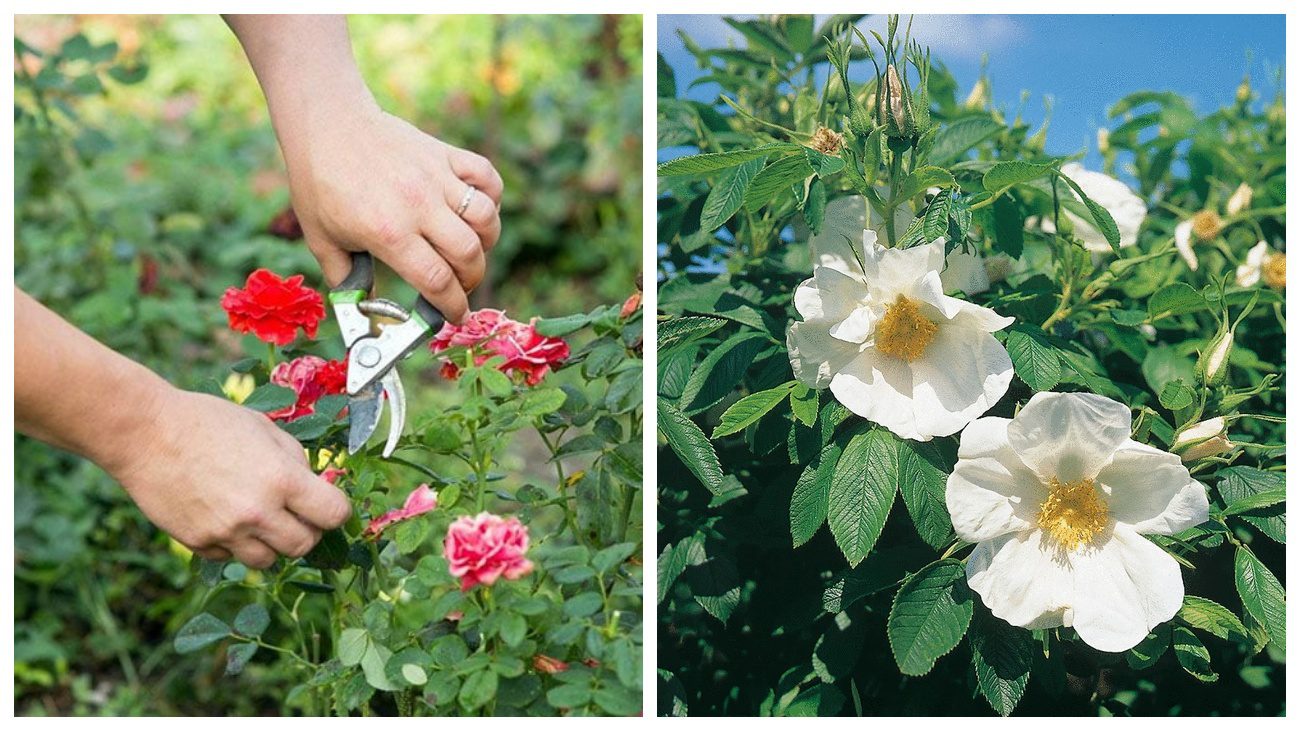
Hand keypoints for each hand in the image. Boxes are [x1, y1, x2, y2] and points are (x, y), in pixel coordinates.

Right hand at [105, 387, 352, 567]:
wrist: (145, 433)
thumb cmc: (207, 422)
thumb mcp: (264, 428)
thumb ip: (295, 460)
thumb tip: (315, 486)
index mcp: (281, 479)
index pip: (333, 515)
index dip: (337, 511)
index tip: (329, 505)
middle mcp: (257, 513)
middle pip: (304, 545)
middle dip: (307, 530)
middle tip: (296, 513)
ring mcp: (226, 532)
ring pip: (268, 560)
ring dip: (272, 543)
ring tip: (259, 517)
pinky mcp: (197, 543)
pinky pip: (229, 557)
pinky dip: (234, 544)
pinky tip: (223, 517)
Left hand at [282, 104, 502, 322]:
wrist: (327, 124)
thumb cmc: (319, 184)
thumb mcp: (321, 239)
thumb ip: (345, 280)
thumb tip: (364, 312)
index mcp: (388, 232)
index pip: (438, 281)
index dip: (453, 307)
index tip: (455, 316)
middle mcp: (418, 206)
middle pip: (469, 255)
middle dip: (471, 280)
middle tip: (459, 285)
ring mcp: (436, 177)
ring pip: (486, 218)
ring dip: (486, 243)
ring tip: (470, 249)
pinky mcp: (445, 155)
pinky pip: (488, 178)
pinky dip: (493, 198)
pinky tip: (477, 210)